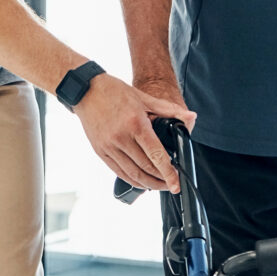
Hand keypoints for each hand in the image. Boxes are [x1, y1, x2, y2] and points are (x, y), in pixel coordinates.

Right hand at [73, 73, 195, 192]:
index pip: (156, 154)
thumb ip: (169, 110)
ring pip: (131, 174)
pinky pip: (118, 171)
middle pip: (145, 168)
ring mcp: (109, 146)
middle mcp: (121, 137)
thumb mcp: (144, 98)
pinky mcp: (100, 151)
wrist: (86, 90)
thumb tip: (191, 117)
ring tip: (159, 185)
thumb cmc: (115, 92)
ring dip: (147, 184)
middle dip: (161, 180)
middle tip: (171, 184)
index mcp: (135, 123)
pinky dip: (131, 179)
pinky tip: (141, 181)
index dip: (168, 172)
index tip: (176, 183)